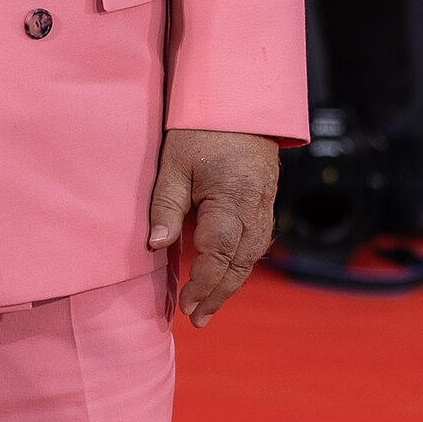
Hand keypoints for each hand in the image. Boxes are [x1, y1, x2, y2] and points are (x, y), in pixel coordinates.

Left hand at [147, 126, 279, 327]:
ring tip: (208, 309)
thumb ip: (166, 205)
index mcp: (232, 199)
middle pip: (239, 264)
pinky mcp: (266, 203)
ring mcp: (265, 207)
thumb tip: (156, 245)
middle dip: (218, 294)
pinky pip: (256, 243)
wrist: (241, 102)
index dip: (203, 283)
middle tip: (197, 320)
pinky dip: (240, 265)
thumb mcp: (174, 163)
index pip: (218, 253)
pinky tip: (225, 277)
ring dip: (230, 285)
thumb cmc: (202, 130)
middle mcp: (255, 208)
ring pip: (251, 257)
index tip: (186, 304)